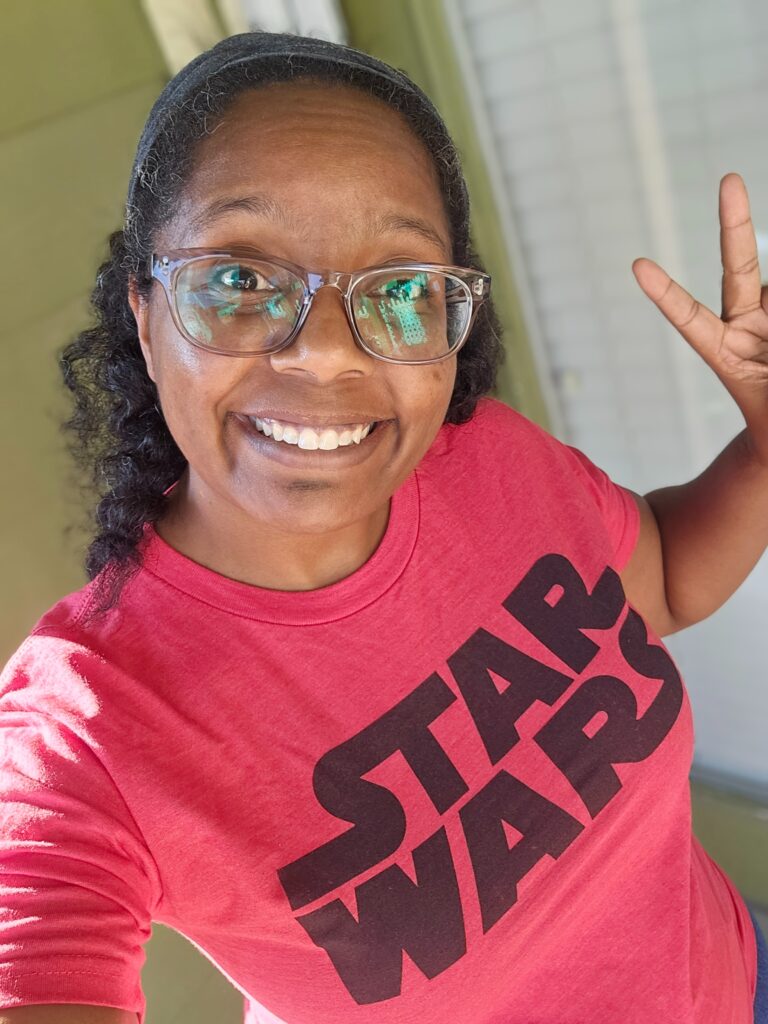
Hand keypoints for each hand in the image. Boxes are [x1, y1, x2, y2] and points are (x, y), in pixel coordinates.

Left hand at [632, 173, 767, 463]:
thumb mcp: (766, 404)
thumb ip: (760, 366)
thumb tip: (763, 317)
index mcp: (725, 353)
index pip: (690, 319)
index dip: (667, 295)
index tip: (637, 267)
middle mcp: (746, 326)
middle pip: (739, 268)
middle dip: (734, 224)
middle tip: (728, 181)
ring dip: (756, 275)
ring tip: (765, 357)